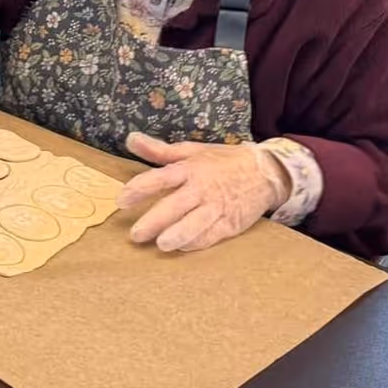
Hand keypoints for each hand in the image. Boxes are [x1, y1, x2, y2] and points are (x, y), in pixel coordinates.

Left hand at [119, 132, 290, 252]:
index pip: (160, 178)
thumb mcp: (192, 151)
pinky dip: (197, 242)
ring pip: (195, 224)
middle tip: (135, 235)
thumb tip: (130, 139)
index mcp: (190, 169)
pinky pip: (212, 235)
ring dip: (178, 235)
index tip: (122, 200)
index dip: (140, 188)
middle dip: (154, 221)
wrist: (265, 172)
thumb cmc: (222, 161)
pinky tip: (181, 247)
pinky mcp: (231, 223)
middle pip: (175, 206)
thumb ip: (159, 151)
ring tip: (161, 245)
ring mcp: (218, 207)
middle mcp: (203, 189)